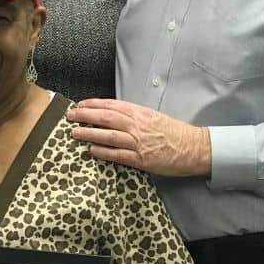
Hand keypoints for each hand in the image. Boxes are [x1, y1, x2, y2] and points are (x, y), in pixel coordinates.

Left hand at [67, 98, 210, 176]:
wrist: (193, 148)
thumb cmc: (174, 132)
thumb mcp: (153, 117)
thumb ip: (134, 115)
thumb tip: (112, 115)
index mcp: (141, 112)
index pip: (112, 105)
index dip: (94, 104)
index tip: (80, 104)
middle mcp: (137, 125)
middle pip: (106, 117)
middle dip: (85, 115)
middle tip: (70, 116)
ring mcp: (138, 142)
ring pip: (108, 135)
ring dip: (89, 133)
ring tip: (75, 133)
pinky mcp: (141, 159)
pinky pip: (118, 155)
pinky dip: (103, 152)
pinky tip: (91, 151)